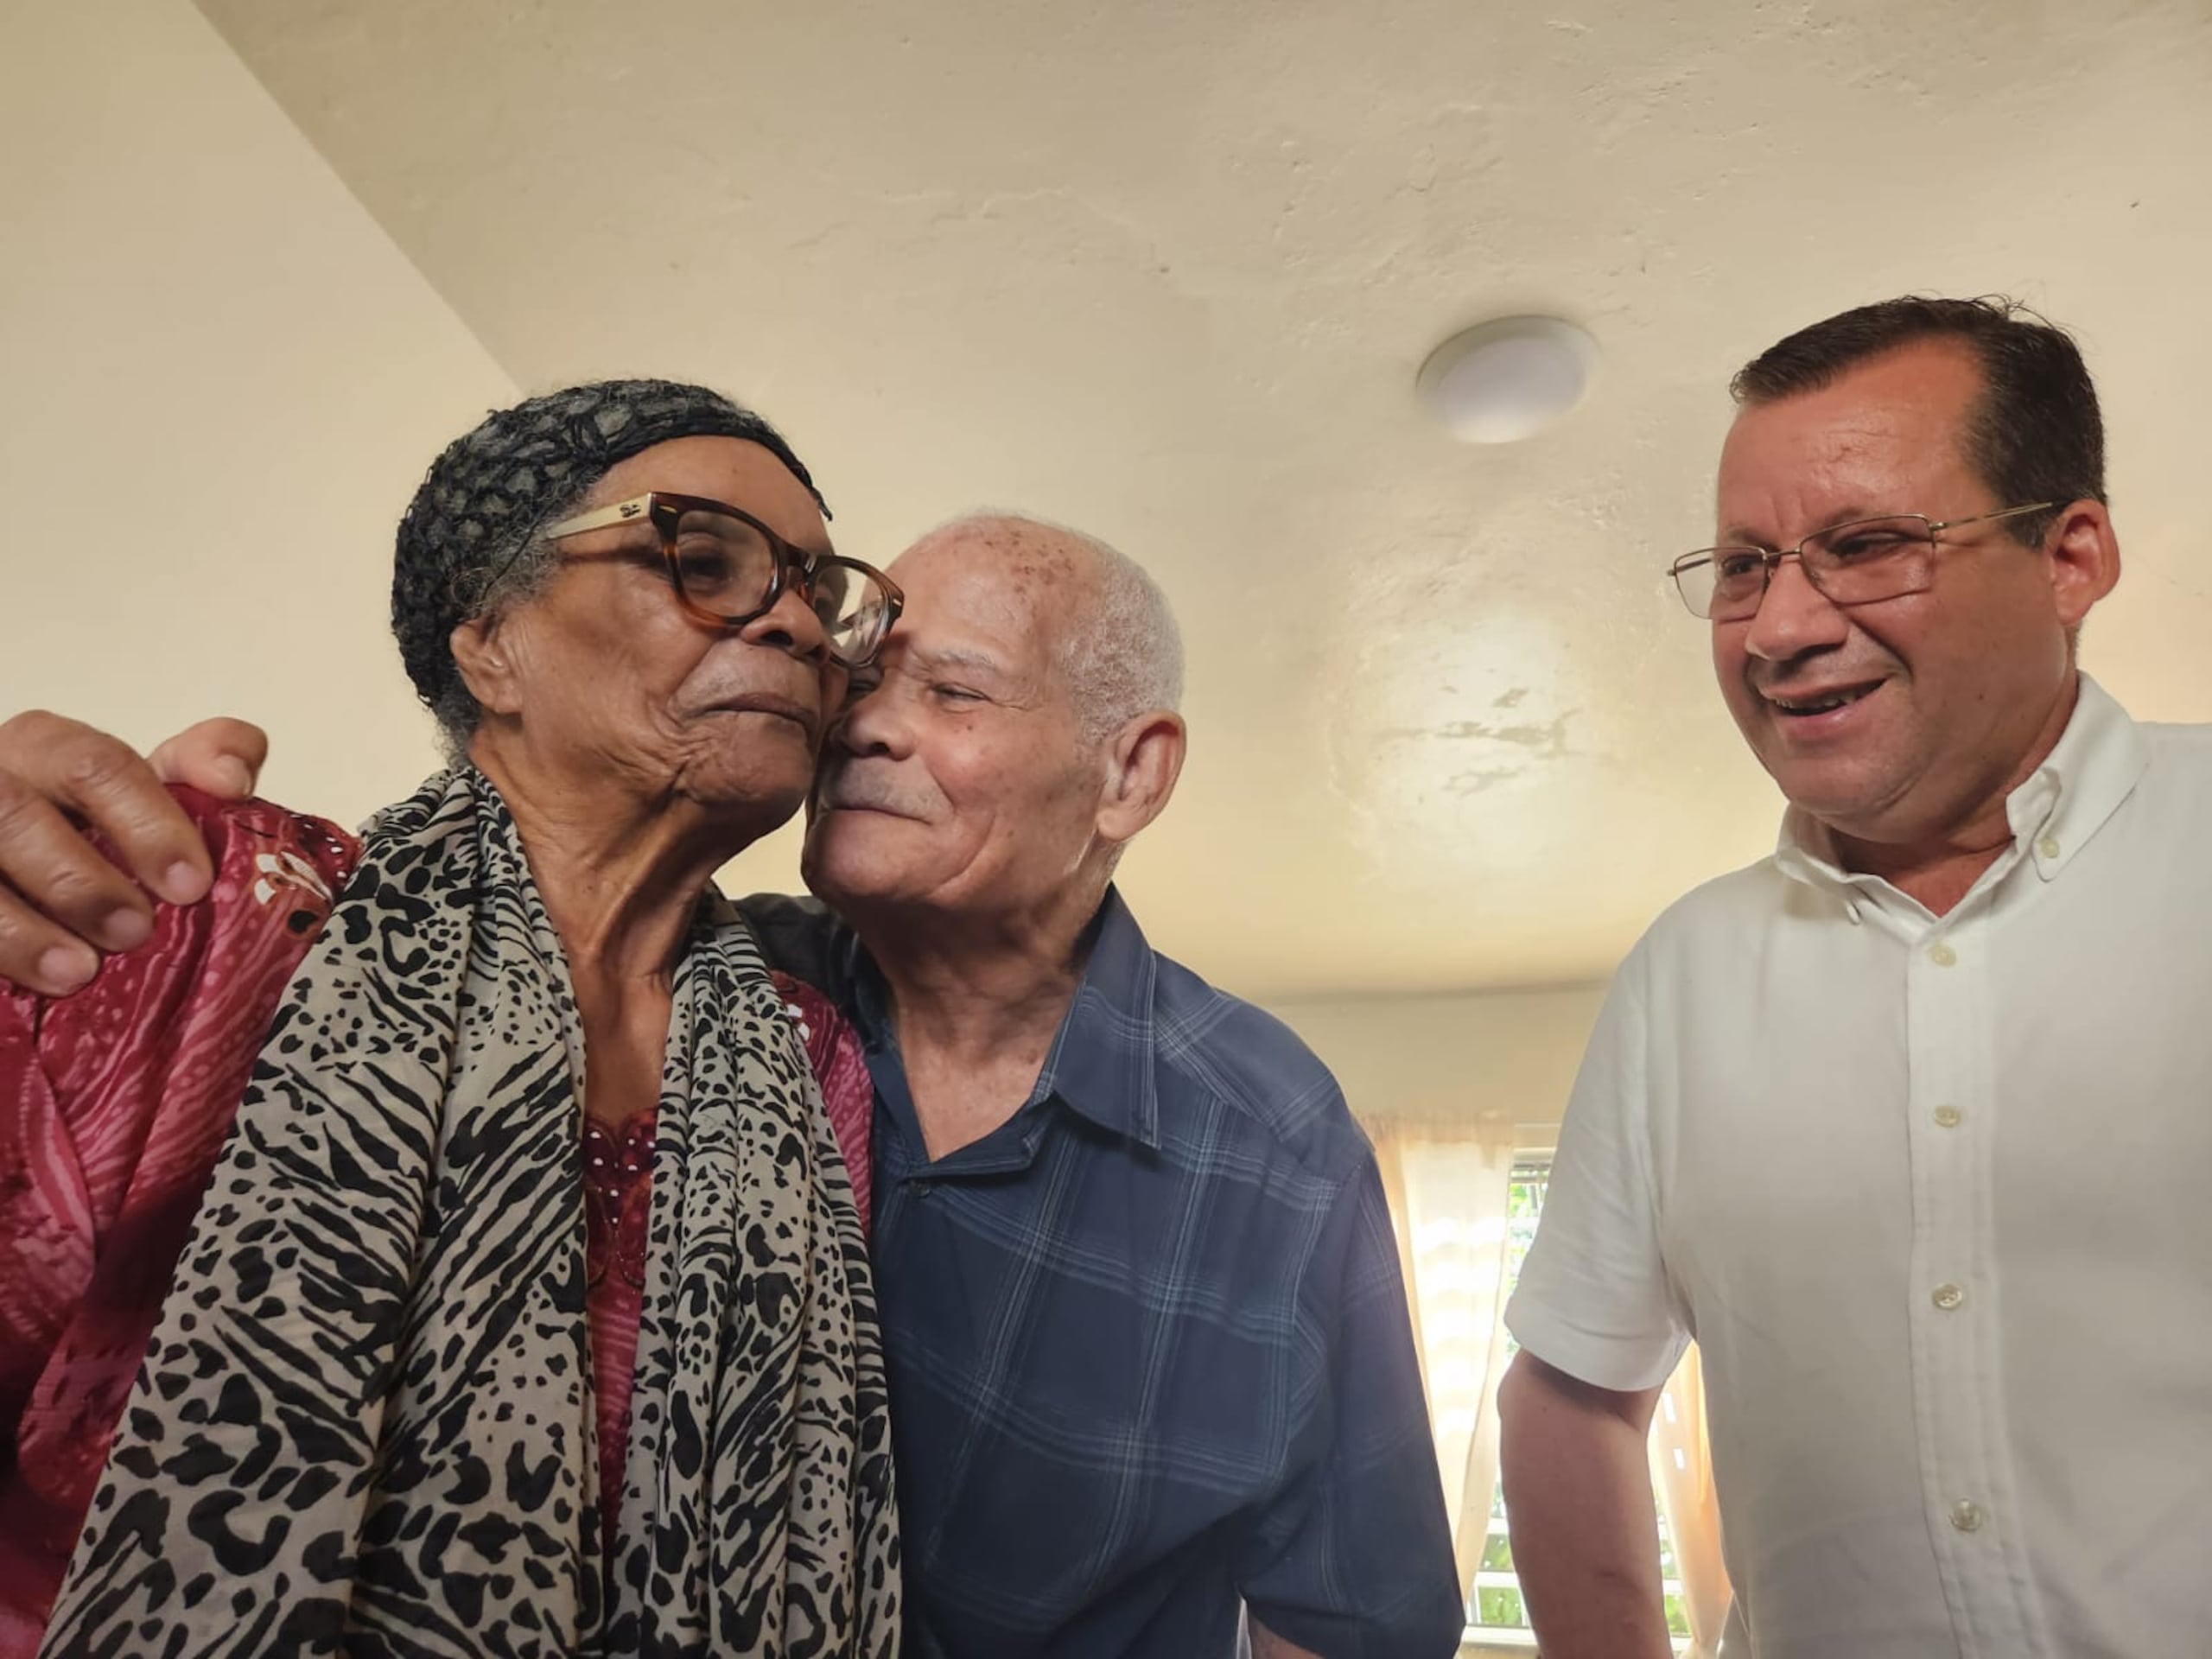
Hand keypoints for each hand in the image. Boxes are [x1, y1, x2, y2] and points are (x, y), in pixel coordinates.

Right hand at [0, 712, 266, 994]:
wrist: (26, 890)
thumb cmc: (96, 840)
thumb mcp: (148, 799)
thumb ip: (199, 767)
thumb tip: (230, 777)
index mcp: (45, 749)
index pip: (95, 766)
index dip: (148, 820)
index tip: (193, 883)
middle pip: (13, 812)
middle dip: (77, 878)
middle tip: (135, 933)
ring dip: (20, 927)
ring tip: (78, 972)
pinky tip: (32, 983)